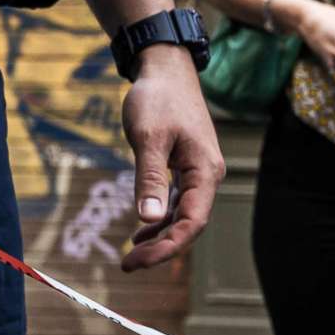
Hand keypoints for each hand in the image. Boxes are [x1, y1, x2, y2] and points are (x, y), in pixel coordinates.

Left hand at [119, 52, 223, 271]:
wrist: (165, 69)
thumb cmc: (158, 98)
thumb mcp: (149, 138)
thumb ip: (150, 179)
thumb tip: (150, 218)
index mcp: (204, 171)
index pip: (192, 222)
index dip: (167, 247)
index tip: (137, 261)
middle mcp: (207, 175)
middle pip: (189, 224)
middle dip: (161, 248)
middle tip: (128, 265)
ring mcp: (198, 172)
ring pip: (184, 216)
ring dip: (160, 237)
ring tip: (132, 254)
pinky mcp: (186, 167)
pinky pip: (178, 202)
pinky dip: (161, 218)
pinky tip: (143, 229)